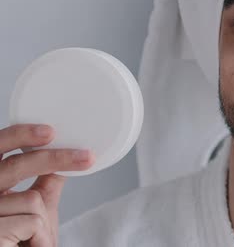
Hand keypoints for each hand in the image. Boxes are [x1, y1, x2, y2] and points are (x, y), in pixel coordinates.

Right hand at [0, 124, 93, 246]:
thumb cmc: (21, 243)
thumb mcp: (35, 210)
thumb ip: (44, 184)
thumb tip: (64, 162)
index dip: (19, 136)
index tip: (50, 131)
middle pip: (14, 166)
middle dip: (51, 158)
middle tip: (85, 157)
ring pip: (31, 199)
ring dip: (43, 220)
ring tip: (30, 239)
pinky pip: (31, 221)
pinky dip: (39, 235)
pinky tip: (26, 245)